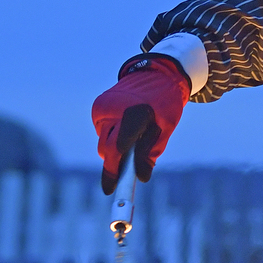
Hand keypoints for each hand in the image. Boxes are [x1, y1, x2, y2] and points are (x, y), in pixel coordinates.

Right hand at [92, 55, 188, 193]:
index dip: (113, 172)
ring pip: (103, 141)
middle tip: (122, 177)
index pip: (117, 149)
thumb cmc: (165, 103)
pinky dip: (112, 135)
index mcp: (134, 114)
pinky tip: (126, 127)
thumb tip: (142, 177)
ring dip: (114, 148)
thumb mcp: (165, 129)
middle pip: (106, 149)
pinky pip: (102, 131)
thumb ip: (151, 152)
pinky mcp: (98, 107)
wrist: (155, 73)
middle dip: (114, 165)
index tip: (110, 189)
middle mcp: (113, 110)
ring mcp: (102, 107)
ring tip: (133, 139)